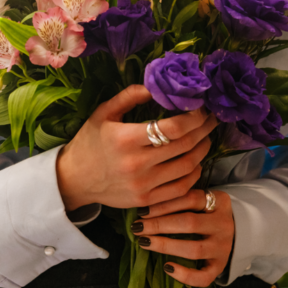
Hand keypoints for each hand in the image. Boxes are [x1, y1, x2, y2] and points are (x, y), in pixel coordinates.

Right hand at [56, 84, 217, 210]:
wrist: (74, 180)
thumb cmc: (89, 142)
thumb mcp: (103, 113)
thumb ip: (129, 96)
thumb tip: (155, 86)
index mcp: (126, 139)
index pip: (172, 128)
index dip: (193, 117)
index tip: (201, 107)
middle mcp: (137, 164)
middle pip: (184, 146)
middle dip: (203, 130)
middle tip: (212, 119)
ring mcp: (143, 185)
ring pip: (187, 167)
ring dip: (202, 150)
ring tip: (206, 137)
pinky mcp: (146, 201)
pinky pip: (181, 188)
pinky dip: (194, 173)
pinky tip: (195, 162)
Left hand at [132, 189, 234, 287]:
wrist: (240, 232)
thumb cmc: (209, 213)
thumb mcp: (202, 200)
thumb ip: (182, 198)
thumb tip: (146, 204)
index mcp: (220, 202)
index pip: (190, 198)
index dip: (164, 204)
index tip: (142, 210)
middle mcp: (224, 224)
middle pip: (189, 223)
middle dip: (159, 224)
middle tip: (138, 226)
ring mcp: (223, 247)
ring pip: (194, 249)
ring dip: (166, 245)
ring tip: (144, 242)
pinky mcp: (220, 266)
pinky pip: (203, 276)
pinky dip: (184, 274)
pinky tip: (167, 267)